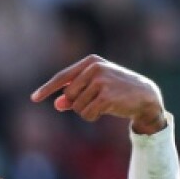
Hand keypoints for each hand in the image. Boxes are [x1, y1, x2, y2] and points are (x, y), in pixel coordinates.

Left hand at [31, 55, 166, 132]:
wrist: (145, 96)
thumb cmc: (118, 91)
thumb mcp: (95, 90)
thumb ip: (75, 95)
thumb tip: (57, 104)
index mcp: (90, 62)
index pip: (62, 77)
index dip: (47, 89)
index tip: (34, 98)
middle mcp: (94, 68)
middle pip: (69, 96)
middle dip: (78, 104)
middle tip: (97, 101)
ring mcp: (100, 80)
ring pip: (77, 107)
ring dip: (87, 111)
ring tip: (104, 105)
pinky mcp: (106, 95)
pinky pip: (86, 114)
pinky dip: (93, 116)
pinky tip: (106, 110)